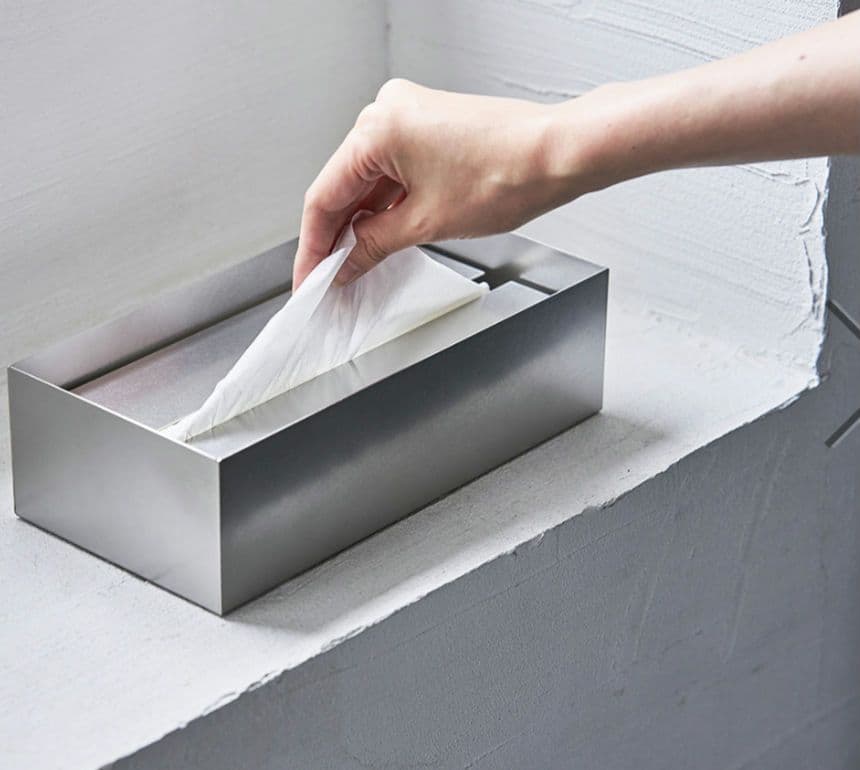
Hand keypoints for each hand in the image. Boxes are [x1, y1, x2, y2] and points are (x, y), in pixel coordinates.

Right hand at [292, 79, 595, 288]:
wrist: (559, 154)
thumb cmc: (508, 174)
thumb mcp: (427, 223)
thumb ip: (375, 244)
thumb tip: (346, 262)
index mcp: (378, 128)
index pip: (325, 196)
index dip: (314, 246)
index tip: (309, 277)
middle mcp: (387, 112)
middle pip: (343, 186)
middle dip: (336, 236)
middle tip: (327, 278)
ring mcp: (408, 116)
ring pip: (367, 181)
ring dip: (361, 223)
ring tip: (353, 265)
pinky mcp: (427, 127)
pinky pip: (391, 171)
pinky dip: (384, 205)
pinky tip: (378, 236)